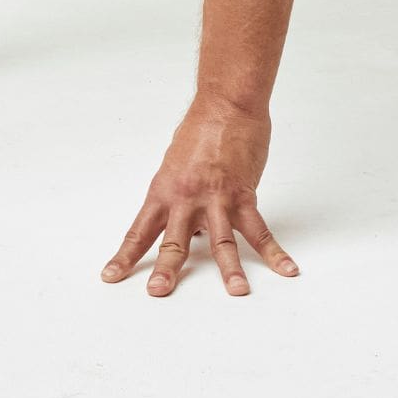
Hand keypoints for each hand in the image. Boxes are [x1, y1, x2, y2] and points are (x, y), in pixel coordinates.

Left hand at [101, 96, 298, 296]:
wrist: (226, 105)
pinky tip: (286, 268)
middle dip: (167, 270)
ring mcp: (216, 199)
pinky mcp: (244, 195)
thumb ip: (179, 198)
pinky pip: (260, 229)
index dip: (125, 256)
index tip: (111, 277)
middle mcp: (186, 199)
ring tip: (237, 292)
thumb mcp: (177, 164)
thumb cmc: (200, 129)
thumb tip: (191, 228)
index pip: (140, 230)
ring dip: (230, 270)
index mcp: (164, 191)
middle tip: (159, 292)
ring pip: (221, 242)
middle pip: (174, 242)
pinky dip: (274, 251)